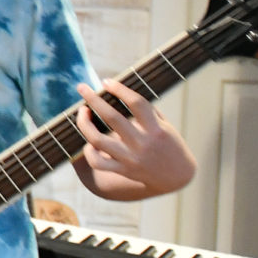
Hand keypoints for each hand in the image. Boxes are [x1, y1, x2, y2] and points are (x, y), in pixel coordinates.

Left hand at [74, 80, 195, 197]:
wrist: (176, 176)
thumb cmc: (168, 144)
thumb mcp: (165, 125)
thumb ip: (146, 111)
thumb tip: (120, 92)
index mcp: (156, 129)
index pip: (136, 103)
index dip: (119, 89)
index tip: (106, 81)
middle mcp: (142, 143)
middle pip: (111, 117)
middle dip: (93, 99)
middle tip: (82, 88)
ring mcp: (131, 158)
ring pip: (97, 139)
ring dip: (84, 123)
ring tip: (82, 112)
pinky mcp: (123, 170)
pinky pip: (97, 162)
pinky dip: (88, 151)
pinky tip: (88, 143)